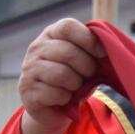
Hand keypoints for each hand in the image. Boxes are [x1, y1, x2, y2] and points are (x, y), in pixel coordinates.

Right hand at [20, 18, 105, 133]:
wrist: (55, 107)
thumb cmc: (74, 78)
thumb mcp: (84, 60)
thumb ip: (92, 49)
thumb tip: (106, 47)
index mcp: (51, 34)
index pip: (67, 26)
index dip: (88, 39)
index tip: (101, 53)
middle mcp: (36, 48)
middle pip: (68, 52)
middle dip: (87, 67)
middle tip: (88, 76)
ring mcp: (29, 69)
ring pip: (62, 74)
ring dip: (76, 84)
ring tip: (75, 86)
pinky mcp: (28, 91)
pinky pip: (56, 94)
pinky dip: (66, 98)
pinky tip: (63, 98)